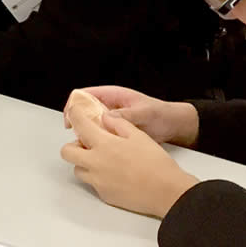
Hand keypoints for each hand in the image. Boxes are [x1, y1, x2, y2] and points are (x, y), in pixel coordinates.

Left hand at [61, 112, 199, 218]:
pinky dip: (97, 177)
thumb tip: (106, 118)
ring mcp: (98, 181)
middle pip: (67, 152)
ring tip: (101, 159)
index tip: (74, 113)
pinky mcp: (104, 195)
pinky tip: (114, 174)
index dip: (74, 115)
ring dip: (84, 162)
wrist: (167, 192)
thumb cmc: (156, 164)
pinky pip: (92, 184)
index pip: (80, 125)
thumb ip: (119, 123)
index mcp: (104, 144)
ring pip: (78, 170)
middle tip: (86, 143)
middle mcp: (95, 163)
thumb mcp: (139, 135)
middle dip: (73, 145)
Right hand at [62, 86, 198, 145]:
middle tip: (76, 136)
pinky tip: (97, 151)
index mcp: (113, 95)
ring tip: (85, 146)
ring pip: (91, 125)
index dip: (75, 105)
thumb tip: (107, 117)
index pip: (86, 95)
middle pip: (84, 111)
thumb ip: (127, 114)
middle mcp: (110, 107)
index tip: (71, 118)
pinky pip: (101, 136)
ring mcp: (112, 120)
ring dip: (86, 134)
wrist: (174, 126)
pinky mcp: (116, 132)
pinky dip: (96, 142)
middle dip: (77, 122)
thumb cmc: (161, 114)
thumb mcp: (145, 112)